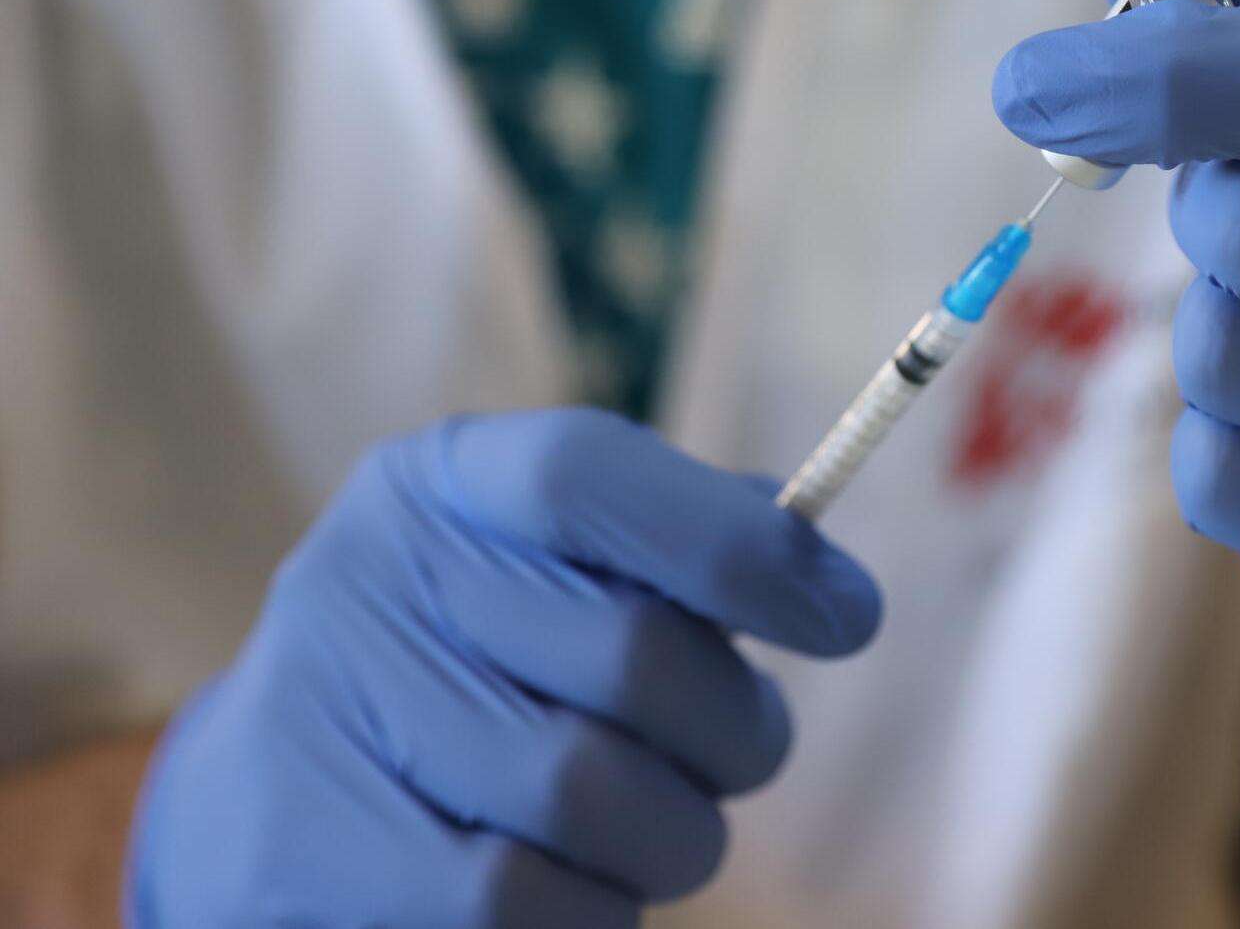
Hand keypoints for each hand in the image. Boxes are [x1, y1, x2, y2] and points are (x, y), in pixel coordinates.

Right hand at [126, 409, 880, 926]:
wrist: (266, 800)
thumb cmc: (471, 664)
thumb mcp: (551, 565)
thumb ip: (677, 545)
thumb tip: (819, 575)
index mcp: (446, 482)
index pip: (593, 476)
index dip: (741, 549)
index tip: (850, 616)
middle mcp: (369, 575)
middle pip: (630, 652)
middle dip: (734, 724)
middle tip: (746, 748)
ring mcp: (326, 716)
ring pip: (592, 795)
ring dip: (675, 832)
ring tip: (661, 824)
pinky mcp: (316, 861)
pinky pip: (527, 904)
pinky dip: (597, 909)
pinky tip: (584, 884)